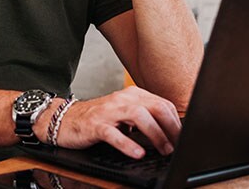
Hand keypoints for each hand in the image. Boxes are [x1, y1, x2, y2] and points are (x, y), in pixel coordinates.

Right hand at [36, 86, 180, 157]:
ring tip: (164, 149)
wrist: (64, 119)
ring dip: (156, 134)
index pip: (163, 104)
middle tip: (178, 144)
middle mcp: (123, 99)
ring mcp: (109, 111)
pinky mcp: (95, 125)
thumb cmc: (97, 119)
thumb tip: (170, 133)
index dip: (176, 121)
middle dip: (171, 127)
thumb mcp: (124, 114)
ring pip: (139, 117)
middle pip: (155, 107)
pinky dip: (128, 144)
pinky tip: (138, 153)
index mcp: (133, 95)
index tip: (184, 136)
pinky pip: (114, 134)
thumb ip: (144, 119)